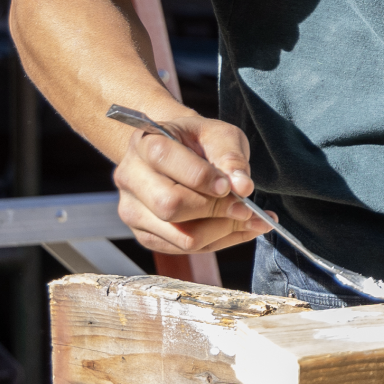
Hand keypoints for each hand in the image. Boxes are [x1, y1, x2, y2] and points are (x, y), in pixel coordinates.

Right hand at [112, 109, 267, 254]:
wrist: (177, 153)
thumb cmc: (199, 141)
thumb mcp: (220, 135)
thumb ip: (231, 157)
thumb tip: (243, 188)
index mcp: (144, 141)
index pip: (166, 160)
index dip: (202, 177)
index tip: (231, 185)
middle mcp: (131, 177)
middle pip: (170, 205)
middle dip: (215, 209)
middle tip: (246, 208)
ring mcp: (133, 210)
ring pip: (180, 235)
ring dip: (222, 231)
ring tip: (253, 221)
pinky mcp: (145, 235)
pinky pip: (185, 249)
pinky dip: (218, 241)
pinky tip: (239, 229)